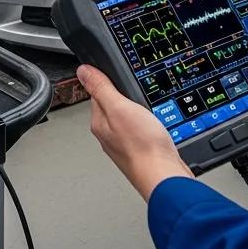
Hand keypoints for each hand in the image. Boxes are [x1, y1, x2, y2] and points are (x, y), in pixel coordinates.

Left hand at [78, 65, 192, 200]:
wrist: (165, 177)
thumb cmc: (143, 146)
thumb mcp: (120, 107)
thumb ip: (101, 88)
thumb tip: (83, 71)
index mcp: (99, 123)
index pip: (97, 93)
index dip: (109, 82)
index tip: (119, 79)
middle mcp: (109, 135)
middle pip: (113, 105)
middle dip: (125, 97)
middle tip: (137, 95)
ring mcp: (124, 144)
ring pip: (127, 118)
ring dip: (137, 111)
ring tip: (146, 110)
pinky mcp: (140, 150)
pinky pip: (140, 130)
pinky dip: (146, 124)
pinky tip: (153, 126)